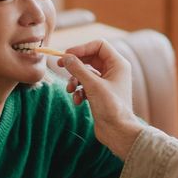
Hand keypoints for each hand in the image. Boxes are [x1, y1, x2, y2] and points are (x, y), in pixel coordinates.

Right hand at [60, 40, 142, 159]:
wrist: (118, 132)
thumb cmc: (111, 107)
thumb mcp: (92, 85)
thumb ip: (78, 68)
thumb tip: (66, 57)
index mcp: (118, 64)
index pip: (99, 45)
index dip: (82, 48)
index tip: (67, 54)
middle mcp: (114, 71)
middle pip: (90, 58)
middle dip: (75, 64)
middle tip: (60, 65)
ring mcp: (107, 82)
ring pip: (86, 73)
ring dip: (75, 80)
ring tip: (70, 90)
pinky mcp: (100, 94)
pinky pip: (85, 85)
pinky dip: (79, 91)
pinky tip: (78, 101)